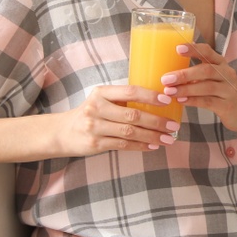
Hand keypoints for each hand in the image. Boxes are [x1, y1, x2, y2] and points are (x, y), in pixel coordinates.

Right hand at [52, 85, 179, 156]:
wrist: (62, 132)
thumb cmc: (91, 113)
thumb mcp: (102, 100)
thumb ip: (123, 99)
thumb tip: (159, 101)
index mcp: (101, 93)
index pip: (130, 91)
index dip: (150, 96)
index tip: (167, 100)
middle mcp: (96, 108)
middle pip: (133, 114)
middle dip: (157, 121)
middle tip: (174, 126)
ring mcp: (94, 127)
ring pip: (130, 132)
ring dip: (152, 136)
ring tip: (168, 139)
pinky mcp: (95, 144)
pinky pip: (123, 145)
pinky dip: (140, 146)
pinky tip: (153, 146)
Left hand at [160, 41, 236, 132]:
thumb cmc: (223, 92)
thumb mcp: (214, 78)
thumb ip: (197, 73)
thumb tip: (167, 73)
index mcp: (221, 64)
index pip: (208, 52)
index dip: (194, 49)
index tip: (177, 48)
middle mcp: (227, 74)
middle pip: (207, 70)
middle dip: (185, 74)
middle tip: (166, 78)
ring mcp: (229, 90)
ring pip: (207, 87)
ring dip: (186, 89)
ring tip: (169, 91)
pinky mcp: (228, 106)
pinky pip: (209, 102)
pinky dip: (193, 101)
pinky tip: (181, 101)